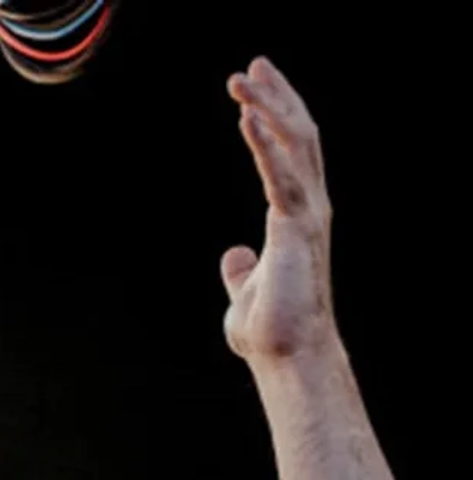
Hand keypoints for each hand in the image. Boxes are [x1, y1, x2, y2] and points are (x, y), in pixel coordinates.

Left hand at [220, 57, 337, 365]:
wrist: (287, 355)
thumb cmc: (270, 329)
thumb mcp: (246, 291)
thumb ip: (240, 270)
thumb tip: (233, 256)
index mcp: (296, 215)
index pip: (290, 152)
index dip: (275, 115)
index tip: (256, 85)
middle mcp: (308, 207)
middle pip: (298, 137)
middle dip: (277, 97)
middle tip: (254, 63)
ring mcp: (306, 215)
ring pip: (293, 146)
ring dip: (268, 108)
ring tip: (242, 78)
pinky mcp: (295, 228)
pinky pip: (279, 175)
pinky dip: (264, 143)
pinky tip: (247, 116)